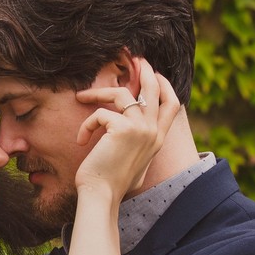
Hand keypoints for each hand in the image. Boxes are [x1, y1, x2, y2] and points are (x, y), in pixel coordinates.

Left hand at [73, 58, 179, 202]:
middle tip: (134, 58)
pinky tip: (80, 140)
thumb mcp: (134, 162)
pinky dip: (86, 124)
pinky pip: (100, 114)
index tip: (153, 73)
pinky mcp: (122, 129)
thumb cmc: (111, 183)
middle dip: (145, 70)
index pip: (173, 104)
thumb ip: (139, 143)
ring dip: (98, 93)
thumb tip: (132, 131)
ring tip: (82, 96)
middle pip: (155, 89)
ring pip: (122, 94)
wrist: (101, 196)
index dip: (165, 85)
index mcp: (158, 140)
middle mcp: (153, 132)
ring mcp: (140, 129)